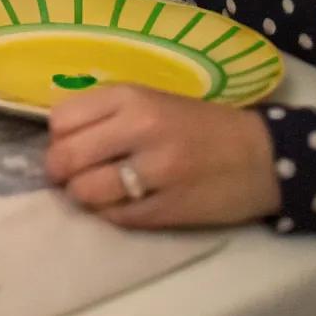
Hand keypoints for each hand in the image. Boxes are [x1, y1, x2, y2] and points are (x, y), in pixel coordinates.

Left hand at [47, 85, 280, 228]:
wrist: (259, 156)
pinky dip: (110, 214)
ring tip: (97, 191)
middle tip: (70, 174)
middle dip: (60, 170)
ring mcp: (155, 172)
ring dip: (83, 196)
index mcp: (132, 97)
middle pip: (66, 157)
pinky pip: (116, 218)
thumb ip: (106, 113)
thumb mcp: (150, 99)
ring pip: (86, 192)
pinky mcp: (168, 209)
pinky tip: (124, 204)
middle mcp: (139, 129)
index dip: (57, 136)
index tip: (67, 143)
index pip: (62, 119)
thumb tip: (57, 137)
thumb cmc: (198, 124)